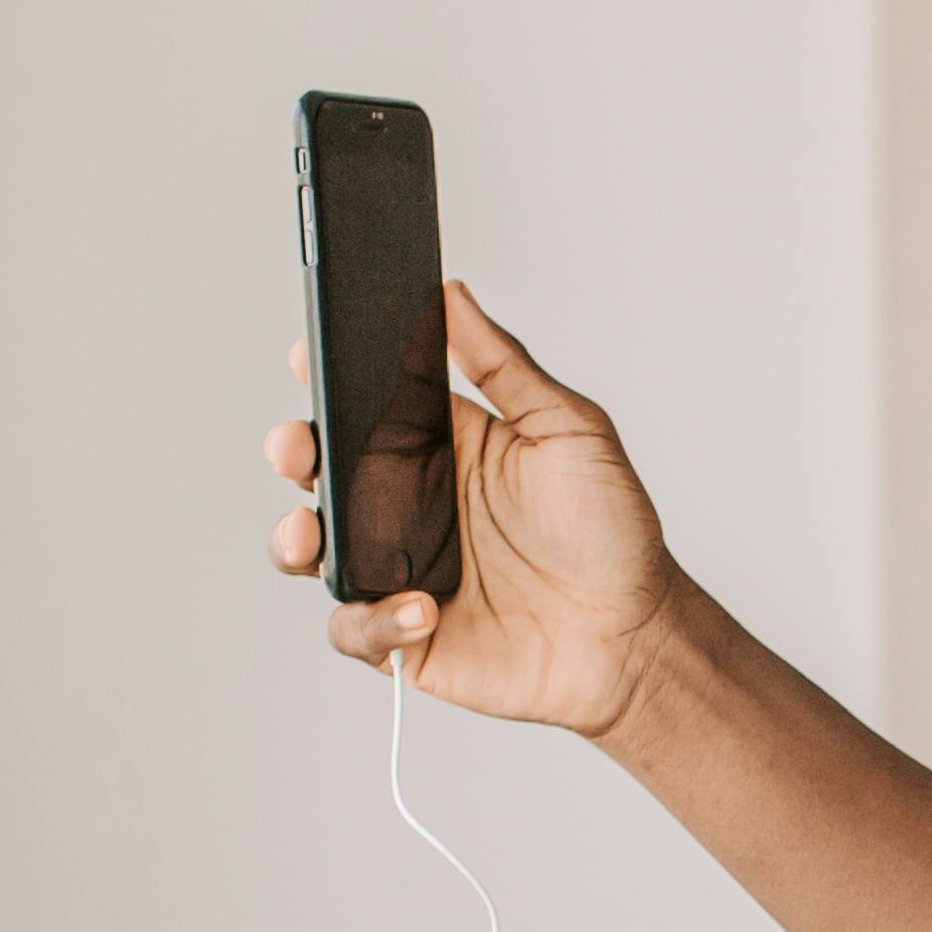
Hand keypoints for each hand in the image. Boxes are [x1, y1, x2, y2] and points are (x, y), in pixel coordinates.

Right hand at [265, 283, 686, 741]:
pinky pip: (356, 628)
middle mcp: (411, 506)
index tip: (310, 354)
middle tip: (298, 446)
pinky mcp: (406, 636)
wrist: (636, 634)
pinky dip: (372, 620)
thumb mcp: (569, 429)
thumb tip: (454, 295)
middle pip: (323, 471)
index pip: (367, 404)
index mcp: (442, 447)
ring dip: (294, 539)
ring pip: (314, 550)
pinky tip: (418, 608)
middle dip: (294, 451)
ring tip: (309, 533)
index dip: (328, 378)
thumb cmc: (613, 531)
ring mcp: (401, 570)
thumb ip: (504, 365)